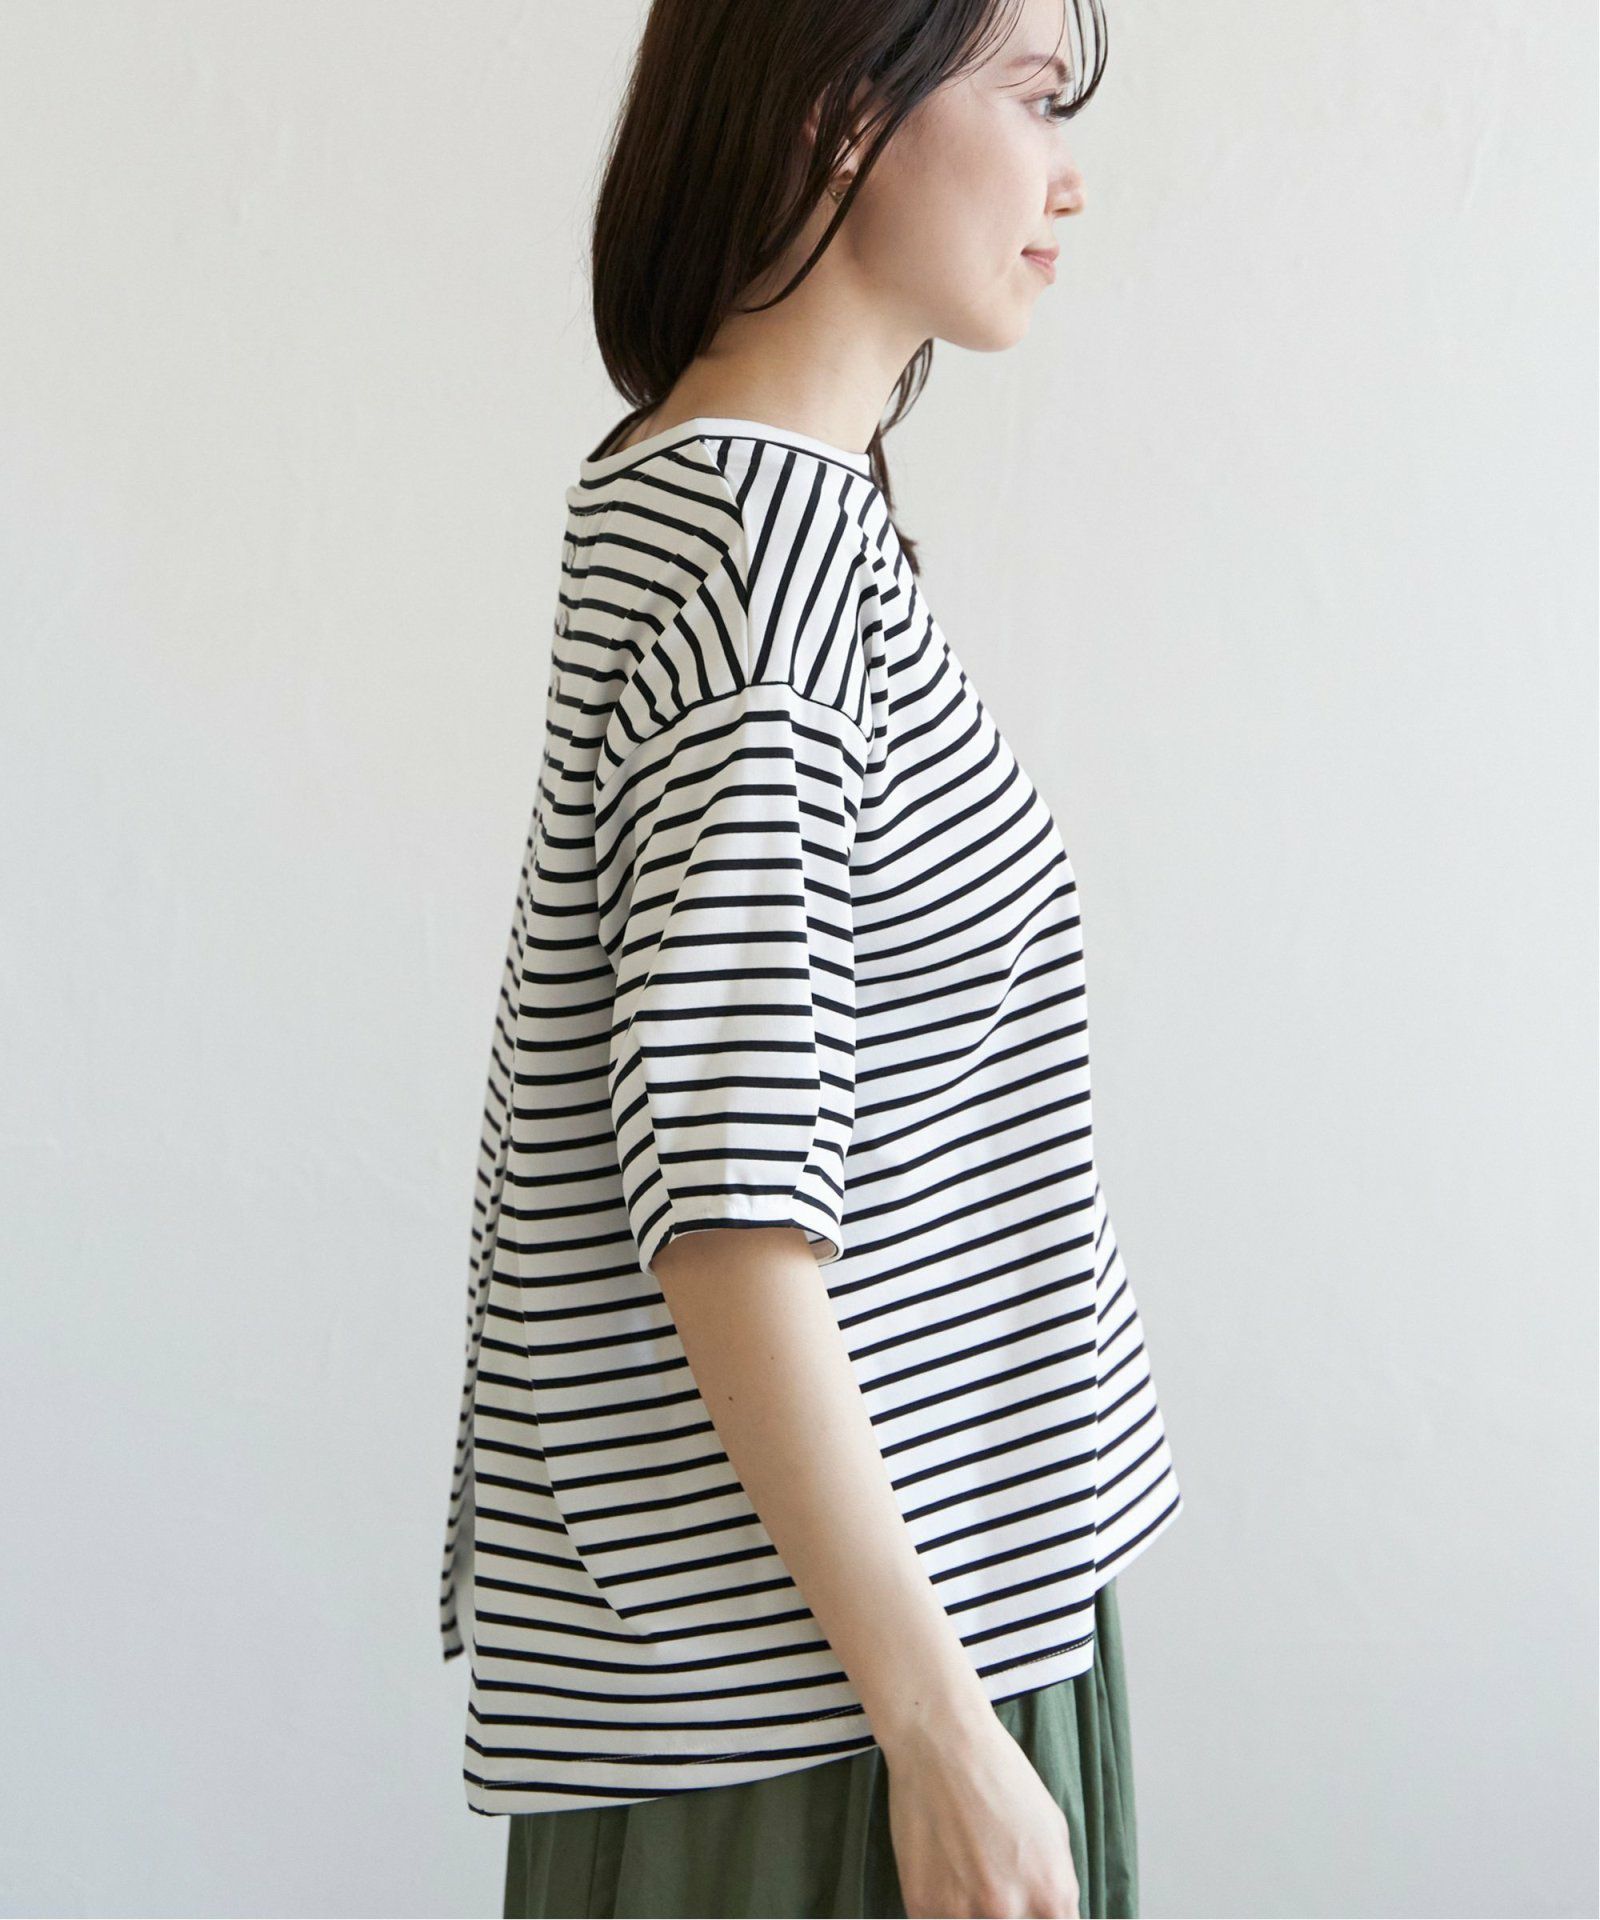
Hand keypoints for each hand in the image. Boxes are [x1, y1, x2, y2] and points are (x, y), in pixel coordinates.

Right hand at [885, 1709, 1080, 1917]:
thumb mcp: (1054, 1830)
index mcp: (1052, 1897)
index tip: (1023, 1907)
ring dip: (967, 1909)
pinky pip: (935, 1919)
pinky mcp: (921, 1905)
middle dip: (1003, 1912)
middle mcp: (1009, 1912)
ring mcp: (962, 1913)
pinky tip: (939, 1863)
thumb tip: (1048, 1916)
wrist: (943, 1743)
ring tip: (962, 1866)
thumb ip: (1055, 1887)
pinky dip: (937, 1899)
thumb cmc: (1000, 1776)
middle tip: (989, 1877)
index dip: (1036, 1917)